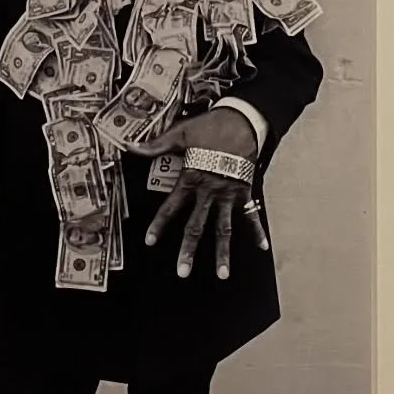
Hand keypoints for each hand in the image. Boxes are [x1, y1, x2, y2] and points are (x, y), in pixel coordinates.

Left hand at [142, 109, 268, 280]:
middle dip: (188, 250)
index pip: (170, 207)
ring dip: (222, 252)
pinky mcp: (245, 191)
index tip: (150, 241)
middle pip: (196, 226)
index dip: (159, 224)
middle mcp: (209, 191)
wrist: (241, 119)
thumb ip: (156, 145)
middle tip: (182, 271)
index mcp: (191, 179)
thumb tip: (131, 147)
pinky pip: (251, 215)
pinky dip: (257, 231)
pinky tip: (262, 247)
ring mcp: (229, 194)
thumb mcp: (180, 133)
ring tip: (221, 273)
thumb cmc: (210, 125)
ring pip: (224, 229)